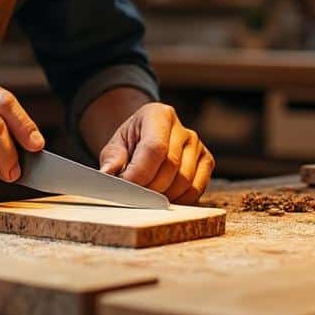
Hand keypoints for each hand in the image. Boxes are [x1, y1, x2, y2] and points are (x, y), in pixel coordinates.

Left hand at [97, 103, 212, 203]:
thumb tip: (108, 174)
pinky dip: (179, 200)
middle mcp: (182, 128)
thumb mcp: (115, 146)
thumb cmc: (130, 143)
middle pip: (170, 166)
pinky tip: (164, 197)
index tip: (125, 187)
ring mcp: (197, 144)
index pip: (154, 148)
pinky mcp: (206, 161)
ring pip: (184, 181)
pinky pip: (196, 189)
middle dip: (149, 188)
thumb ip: (112, 159)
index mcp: (158, 114)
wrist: (146, 140)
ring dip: (163, 196)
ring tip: (146, 196)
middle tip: (133, 196)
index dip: (139, 172)